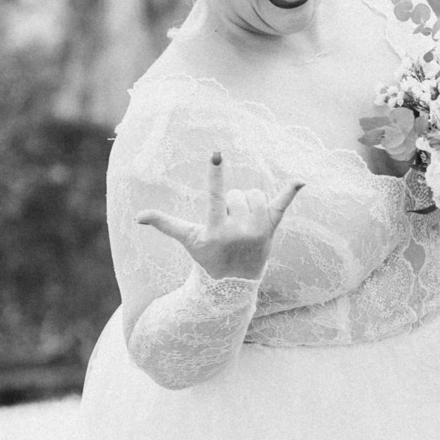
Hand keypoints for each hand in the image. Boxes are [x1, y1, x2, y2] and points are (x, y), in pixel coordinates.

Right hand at [136, 151, 303, 281]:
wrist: (233, 284)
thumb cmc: (207, 257)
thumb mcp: (188, 240)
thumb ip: (165, 224)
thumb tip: (138, 216)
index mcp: (217, 230)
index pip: (215, 196)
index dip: (215, 175)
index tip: (216, 155)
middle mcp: (240, 230)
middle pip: (236, 194)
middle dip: (230, 204)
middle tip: (228, 226)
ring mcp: (258, 230)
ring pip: (254, 195)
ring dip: (247, 202)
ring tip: (242, 222)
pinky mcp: (271, 230)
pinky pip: (281, 206)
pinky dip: (290, 192)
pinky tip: (301, 180)